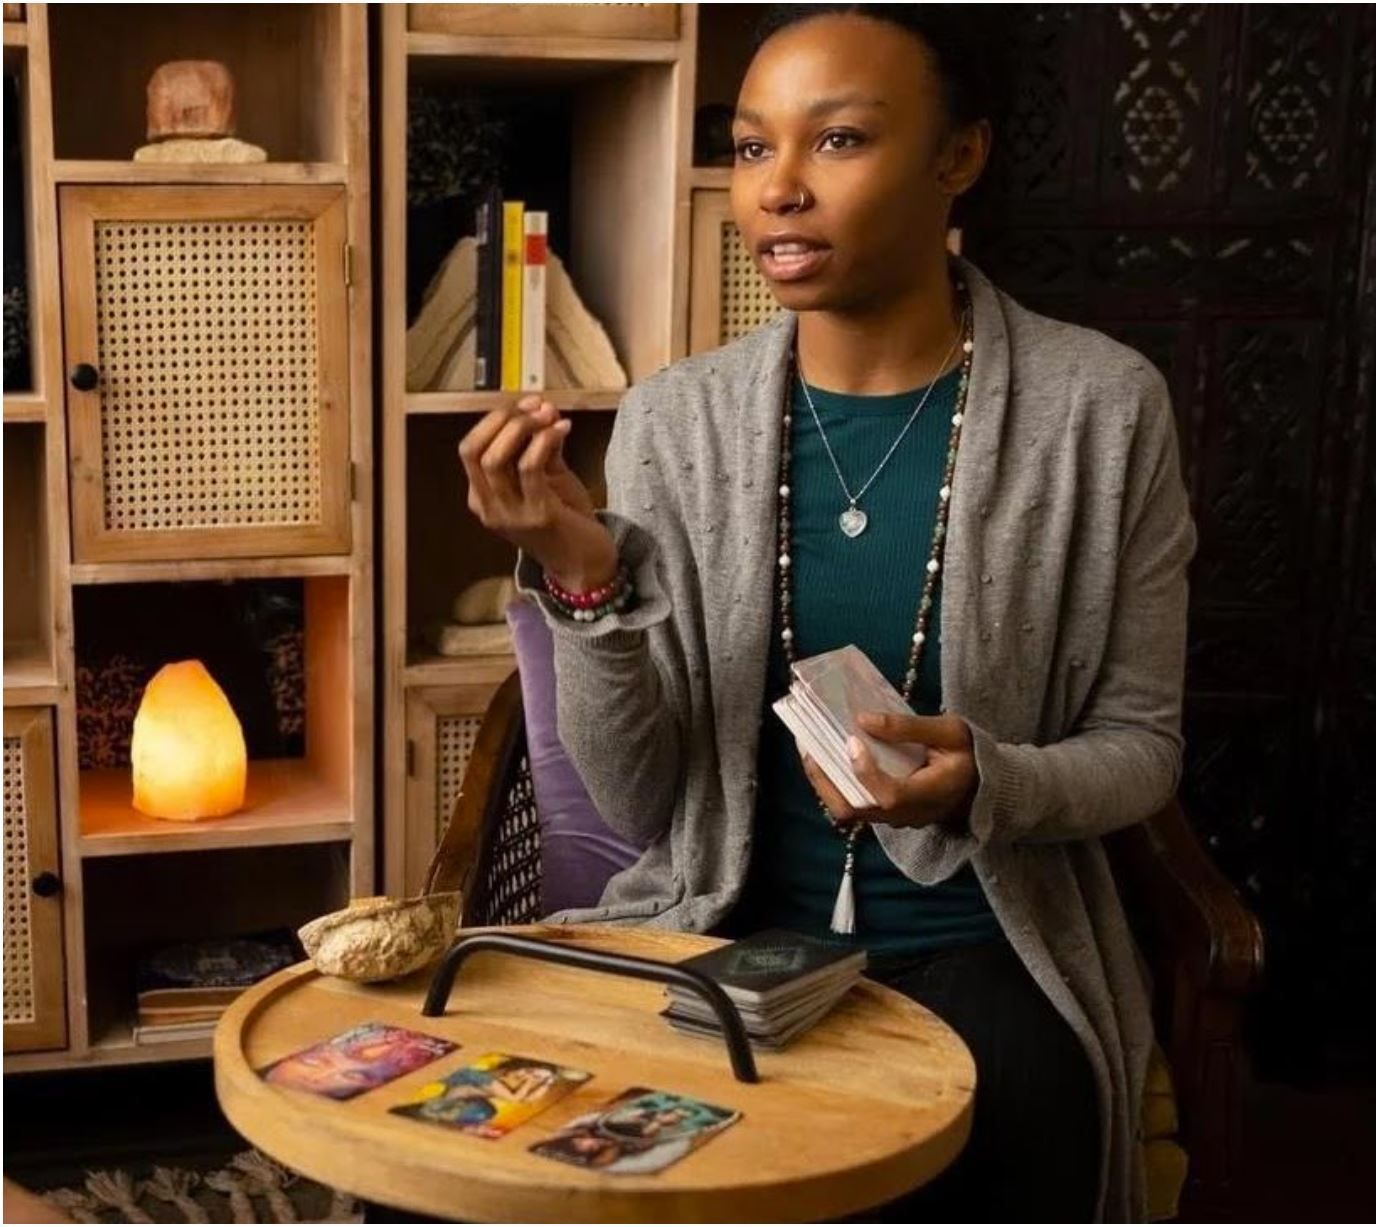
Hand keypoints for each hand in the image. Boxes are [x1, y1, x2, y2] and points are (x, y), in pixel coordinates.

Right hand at [458, 396, 616, 588]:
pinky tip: (563, 429)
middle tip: (537, 406)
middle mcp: (489, 508)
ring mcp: (510, 515)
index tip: (525, 402)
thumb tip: (543, 407)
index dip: (494, 419)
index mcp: (482, 498)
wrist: (586, 564)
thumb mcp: (548, 478)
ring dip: (523, 427)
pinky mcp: (537, 516)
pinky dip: (544, 440)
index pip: (470, 449)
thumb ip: (541, 446)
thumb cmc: (566, 521)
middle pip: (475, 451)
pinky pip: (529, 467)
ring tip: (550, 415)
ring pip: (495, 458)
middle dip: (504, 419)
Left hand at [799, 711, 979, 832]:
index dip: (866, 772)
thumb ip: (909, 727)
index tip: (852, 740)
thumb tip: (863, 719)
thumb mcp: (951, 731)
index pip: (890, 796)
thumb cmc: (968, 754)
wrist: (979, 784)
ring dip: (824, 781)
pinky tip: (825, 755)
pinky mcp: (885, 814)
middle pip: (855, 810)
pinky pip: (853, 803)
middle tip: (808, 744)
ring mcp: (894, 819)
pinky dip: (833, 782)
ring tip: (809, 747)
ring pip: (848, 811)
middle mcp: (907, 814)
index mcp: (930, 795)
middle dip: (824, 779)